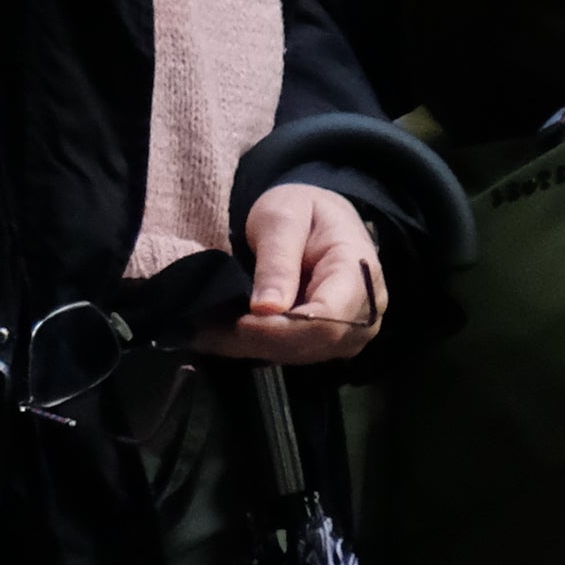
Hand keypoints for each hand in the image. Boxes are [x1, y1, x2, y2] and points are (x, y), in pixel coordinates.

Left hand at [209, 181, 389, 366]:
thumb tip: (265, 309)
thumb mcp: (282, 220)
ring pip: (300, 354)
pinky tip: (221, 334)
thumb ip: (277, 262)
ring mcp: (351, 330)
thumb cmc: (302, 209)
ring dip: (249, 347)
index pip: (327, 319)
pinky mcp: (330, 340)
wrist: (322, 216)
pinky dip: (255, 345)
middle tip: (198, 331)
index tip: (233, 322)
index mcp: (360, 273)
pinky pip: (294, 351)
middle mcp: (366, 311)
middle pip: (312, 344)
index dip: (279, 329)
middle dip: (254, 341)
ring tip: (202, 331)